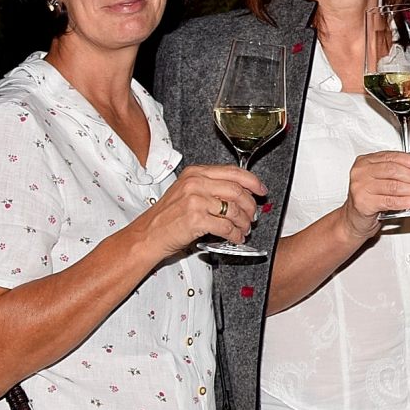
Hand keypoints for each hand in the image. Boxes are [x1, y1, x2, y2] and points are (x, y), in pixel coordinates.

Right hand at [145, 164, 263, 254]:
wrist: (147, 235)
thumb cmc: (167, 217)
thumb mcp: (186, 192)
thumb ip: (210, 187)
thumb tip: (239, 192)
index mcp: (196, 173)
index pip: (233, 171)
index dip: (252, 181)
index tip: (261, 190)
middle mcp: (196, 183)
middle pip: (237, 190)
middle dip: (250, 205)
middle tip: (253, 216)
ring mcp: (195, 200)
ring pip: (234, 209)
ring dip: (244, 222)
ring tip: (244, 229)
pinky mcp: (196, 219)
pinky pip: (226, 226)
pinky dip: (236, 234)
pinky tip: (236, 238)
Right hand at [339, 151, 409, 239]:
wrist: (353, 221)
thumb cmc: (368, 200)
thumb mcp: (380, 181)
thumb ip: (395, 173)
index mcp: (365, 161)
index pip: (392, 156)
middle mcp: (361, 172)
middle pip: (394, 170)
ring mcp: (361, 187)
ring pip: (395, 186)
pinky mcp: (364, 203)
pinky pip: (391, 201)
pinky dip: (407, 202)